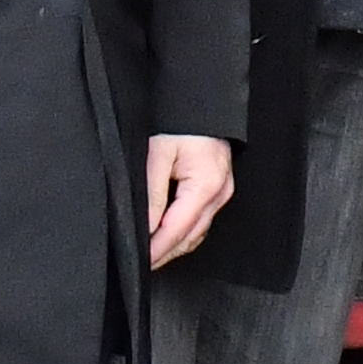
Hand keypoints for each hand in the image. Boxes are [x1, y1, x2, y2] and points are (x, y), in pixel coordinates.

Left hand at [142, 133, 232, 266]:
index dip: (156, 249)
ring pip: (198, 232)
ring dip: (175, 245)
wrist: (201, 99)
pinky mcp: (221, 188)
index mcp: (206, 186)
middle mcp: (220, 193)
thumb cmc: (180, 121)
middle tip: (141, 264)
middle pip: (190, 237)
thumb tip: (146, 229)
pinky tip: (169, 235)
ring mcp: (224, 192)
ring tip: (151, 254)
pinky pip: (202, 219)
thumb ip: (152, 195)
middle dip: (165, 253)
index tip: (139, 262)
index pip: (177, 230)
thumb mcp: (157, 155)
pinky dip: (185, 232)